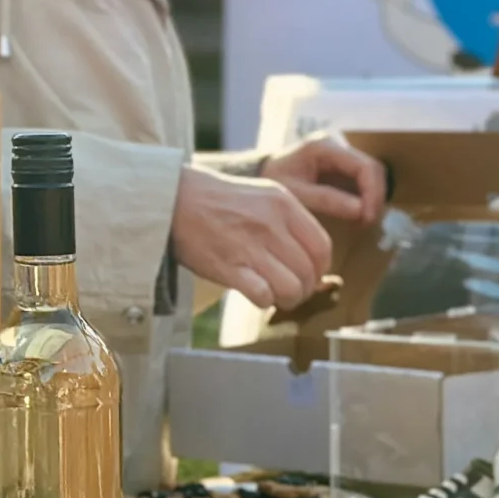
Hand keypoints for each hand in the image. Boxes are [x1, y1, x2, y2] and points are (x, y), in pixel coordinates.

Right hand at [172, 165, 334, 309]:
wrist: (175, 199)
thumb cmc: (222, 202)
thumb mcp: (266, 196)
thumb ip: (292, 222)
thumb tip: (317, 261)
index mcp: (284, 205)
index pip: (322, 247)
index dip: (321, 269)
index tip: (311, 275)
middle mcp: (270, 224)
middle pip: (308, 272)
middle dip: (305, 289)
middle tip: (293, 291)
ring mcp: (249, 246)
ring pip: (291, 288)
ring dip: (287, 299)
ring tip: (277, 297)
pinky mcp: (228, 267)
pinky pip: (263, 295)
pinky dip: (264, 301)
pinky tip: (257, 295)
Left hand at [262, 135, 385, 223]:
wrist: (259, 174)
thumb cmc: (272, 181)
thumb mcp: (295, 193)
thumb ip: (327, 200)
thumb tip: (361, 211)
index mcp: (325, 147)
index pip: (365, 166)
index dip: (373, 193)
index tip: (367, 217)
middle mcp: (338, 145)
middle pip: (373, 169)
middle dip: (375, 197)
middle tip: (367, 222)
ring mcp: (341, 153)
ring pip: (372, 174)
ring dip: (373, 198)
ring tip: (363, 221)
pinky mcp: (342, 164)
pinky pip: (363, 179)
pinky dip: (365, 197)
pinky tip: (358, 214)